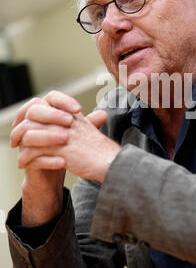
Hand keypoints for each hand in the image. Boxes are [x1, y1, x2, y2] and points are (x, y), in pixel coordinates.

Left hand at [10, 91, 119, 225]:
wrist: (109, 161)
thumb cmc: (100, 149)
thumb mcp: (88, 130)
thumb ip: (78, 123)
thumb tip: (72, 121)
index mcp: (70, 114)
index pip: (44, 104)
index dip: (31, 113)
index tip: (24, 123)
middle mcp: (64, 121)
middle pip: (33, 116)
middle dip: (20, 128)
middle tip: (15, 139)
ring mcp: (61, 135)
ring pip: (30, 134)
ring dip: (20, 144)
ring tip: (19, 154)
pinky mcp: (59, 150)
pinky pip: (34, 151)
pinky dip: (26, 158)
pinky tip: (24, 163)